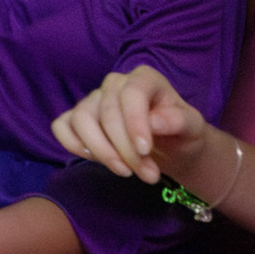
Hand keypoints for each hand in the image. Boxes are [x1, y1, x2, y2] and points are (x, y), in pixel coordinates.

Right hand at [51, 66, 210, 184]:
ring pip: (81, 119)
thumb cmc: (181, 133)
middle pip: (106, 113)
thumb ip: (179, 120)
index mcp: (144, 79)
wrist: (171, 147)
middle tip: (147, 174)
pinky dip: (73, 145)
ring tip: (126, 172)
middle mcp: (115, 84)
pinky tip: (96, 159)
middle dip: (125, 149)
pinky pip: (62, 126)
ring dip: (101, 152)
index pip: (131, 93)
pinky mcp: (77, 118)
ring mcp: (93, 100)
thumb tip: (154, 122)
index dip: (134, 122)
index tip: (145, 150)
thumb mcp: (192, 127)